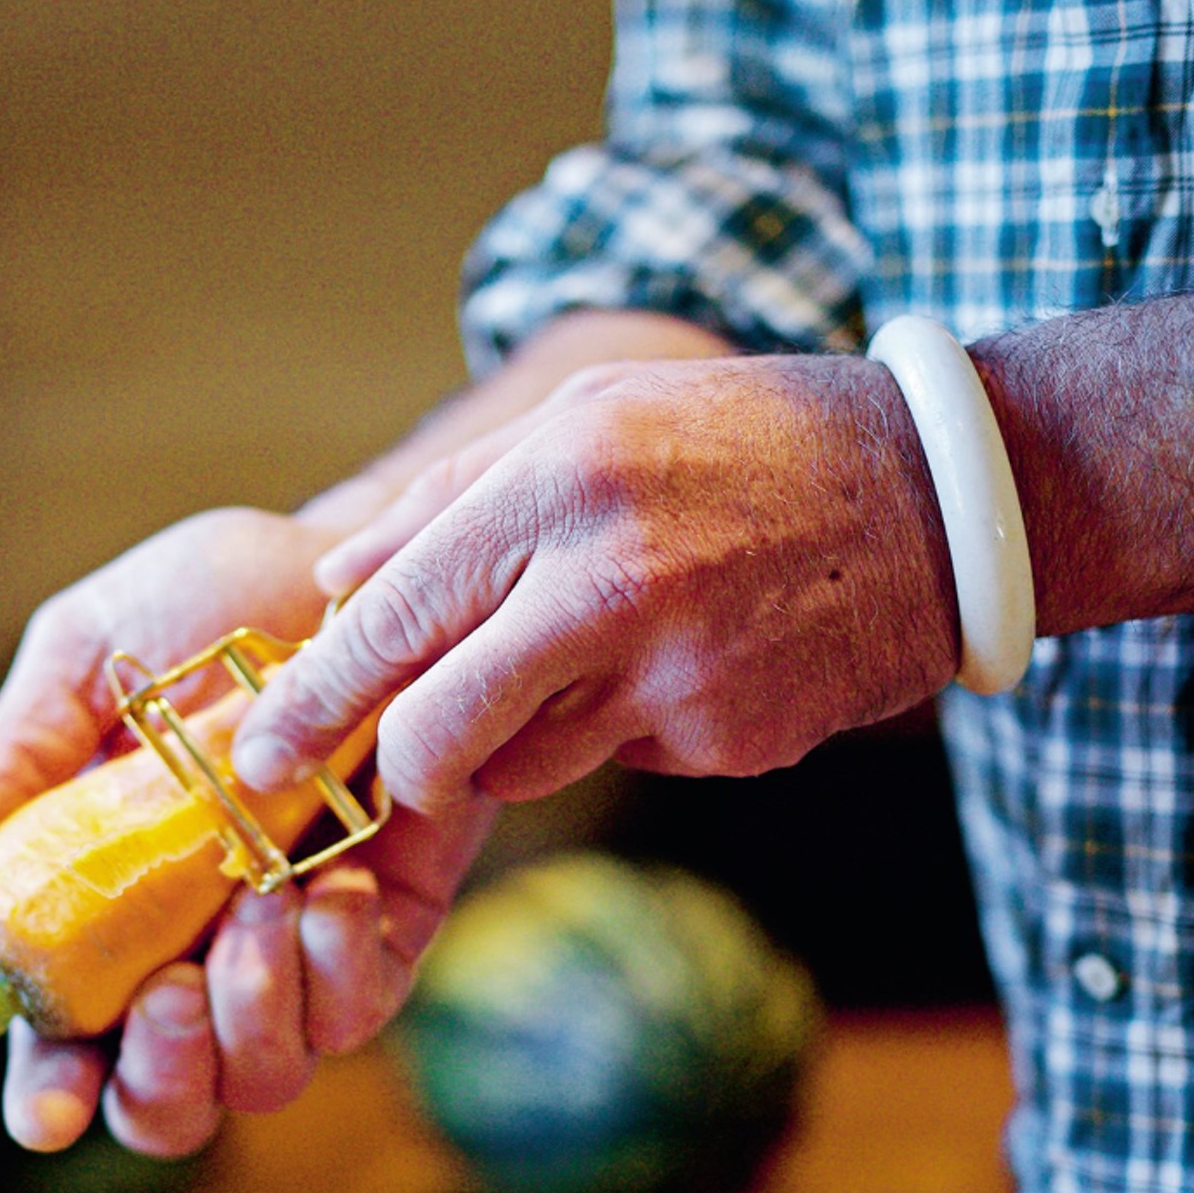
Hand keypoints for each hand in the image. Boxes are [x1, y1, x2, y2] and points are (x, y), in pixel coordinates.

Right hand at [0, 506, 492, 1156]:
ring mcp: (293, 947)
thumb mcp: (93, 658)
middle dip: (163, 1084)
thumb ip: (17, 759)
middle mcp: (196, 948)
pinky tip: (329, 886)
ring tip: (260, 900)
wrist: (357, 565)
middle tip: (169, 996)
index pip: (63, 1043)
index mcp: (100, 907)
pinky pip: (362, 1004)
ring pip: (271, 1075)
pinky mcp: (387, 923)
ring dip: (256, 1012)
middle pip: (171, 1102)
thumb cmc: (215, 602)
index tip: (49, 1112)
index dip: (50, 1093)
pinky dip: (339, 967)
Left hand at [230, 352, 958, 810]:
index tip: (259, 754)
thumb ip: (454, 496)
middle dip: (393, 768)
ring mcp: (677, 678)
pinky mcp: (730, 741)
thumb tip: (332, 582)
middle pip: (436, 731)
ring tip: (593, 660)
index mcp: (560, 487)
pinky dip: (629, 728)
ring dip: (518, 738)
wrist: (934, 504)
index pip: (393, 618)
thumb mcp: (597, 416)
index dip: (311, 700)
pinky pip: (625, 759)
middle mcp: (611, 587)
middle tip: (381, 776)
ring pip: (523, 764)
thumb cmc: (749, 443)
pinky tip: (694, 660)